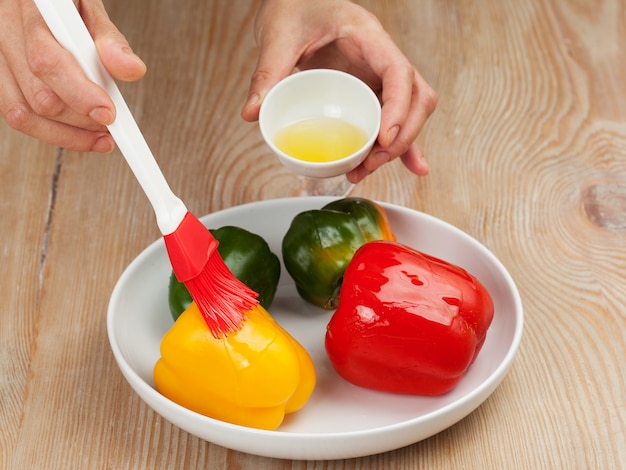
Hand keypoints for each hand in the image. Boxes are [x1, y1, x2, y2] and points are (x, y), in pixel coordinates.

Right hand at [0, 0, 145, 151]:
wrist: (43, 1)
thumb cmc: (66, 3)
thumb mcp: (91, 9)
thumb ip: (110, 40)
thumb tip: (131, 69)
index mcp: (34, 13)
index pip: (49, 62)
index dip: (81, 94)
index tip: (108, 113)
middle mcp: (7, 35)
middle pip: (40, 96)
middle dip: (82, 120)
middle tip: (112, 124)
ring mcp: (0, 58)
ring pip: (24, 113)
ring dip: (68, 133)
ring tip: (100, 135)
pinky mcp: (1, 77)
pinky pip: (18, 114)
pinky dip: (52, 131)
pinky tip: (77, 132)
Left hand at [242, 0, 436, 182]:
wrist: (297, 1)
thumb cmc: (296, 6)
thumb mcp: (280, 35)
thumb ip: (268, 72)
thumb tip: (253, 112)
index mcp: (368, 36)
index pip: (398, 72)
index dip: (398, 108)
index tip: (383, 138)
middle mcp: (381, 56)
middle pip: (416, 97)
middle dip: (403, 135)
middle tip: (372, 161)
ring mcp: (378, 75)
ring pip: (411, 111)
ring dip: (400, 145)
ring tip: (368, 170)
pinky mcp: (369, 90)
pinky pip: (394, 118)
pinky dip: (401, 144)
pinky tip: (409, 166)